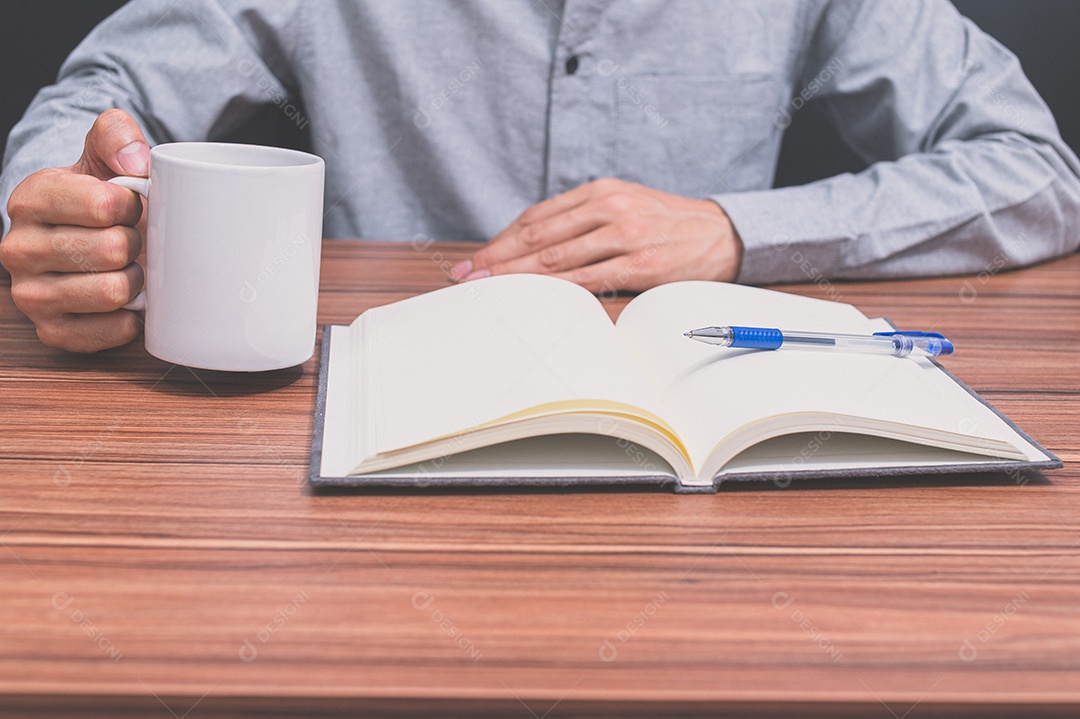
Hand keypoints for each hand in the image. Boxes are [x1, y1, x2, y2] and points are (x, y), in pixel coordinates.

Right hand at [1, 109, 148, 351]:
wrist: (87, 239)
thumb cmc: (100, 197)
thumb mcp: (104, 154)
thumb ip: (116, 135)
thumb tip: (136, 162)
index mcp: (29, 199)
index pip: (102, 205)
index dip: (132, 206)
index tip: (129, 205)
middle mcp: (18, 249)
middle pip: (111, 250)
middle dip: (134, 243)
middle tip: (130, 239)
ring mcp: (31, 295)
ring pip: (113, 292)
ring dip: (135, 280)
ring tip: (127, 267)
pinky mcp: (52, 332)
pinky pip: (112, 331)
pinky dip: (131, 318)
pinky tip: (125, 301)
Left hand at [450, 178, 743, 293]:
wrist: (723, 233)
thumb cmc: (667, 225)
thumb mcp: (625, 206)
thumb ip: (584, 221)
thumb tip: (533, 249)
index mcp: (601, 191)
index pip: (537, 217)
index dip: (501, 240)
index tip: (476, 260)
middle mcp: (609, 207)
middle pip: (538, 236)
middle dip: (497, 259)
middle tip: (467, 278)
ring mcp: (625, 234)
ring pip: (556, 258)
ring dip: (517, 276)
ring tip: (489, 290)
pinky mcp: (641, 263)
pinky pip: (587, 278)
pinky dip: (555, 289)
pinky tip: (533, 298)